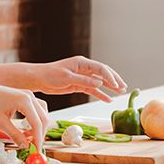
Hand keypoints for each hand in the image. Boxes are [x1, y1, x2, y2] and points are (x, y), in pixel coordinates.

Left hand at [0, 57, 126, 101]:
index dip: (110, 76)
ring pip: (99, 82)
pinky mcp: (78, 85)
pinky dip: (101, 94)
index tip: (116, 85)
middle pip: (103, 73)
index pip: (100, 68)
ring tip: (120, 92)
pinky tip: (108, 99)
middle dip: (114, 80)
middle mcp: (84, 69)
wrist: (39, 80)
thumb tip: (100, 83)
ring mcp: (82, 77)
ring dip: (110, 87)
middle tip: (123, 87)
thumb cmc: (50, 75)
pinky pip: (92, 90)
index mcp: (81, 63)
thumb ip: (84, 81)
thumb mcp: (67, 78)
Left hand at [0, 77, 48, 148]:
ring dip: (39, 126)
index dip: (39, 138)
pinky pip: (37, 109)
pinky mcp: (25, 96)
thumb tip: (25, 145)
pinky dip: (35, 119)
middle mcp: (29, 96)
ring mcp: (28, 95)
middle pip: (43, 118)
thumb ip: (15, 135)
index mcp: (24, 101)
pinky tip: (27, 127)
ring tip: (30, 137)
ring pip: (42, 113)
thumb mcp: (0, 122)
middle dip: (40, 133)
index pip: (38, 123)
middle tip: (34, 145)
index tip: (37, 149)